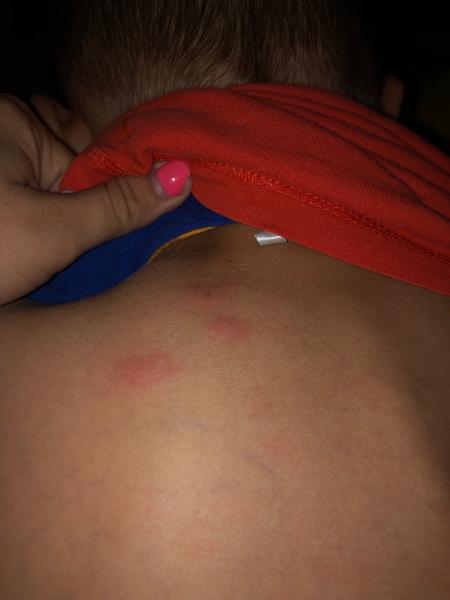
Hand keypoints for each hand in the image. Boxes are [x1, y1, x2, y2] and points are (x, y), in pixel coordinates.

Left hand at [0, 95, 190, 305]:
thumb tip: (180, 177)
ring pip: (55, 198)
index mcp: (14, 124)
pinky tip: (50, 260)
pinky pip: (34, 211)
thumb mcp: (53, 230)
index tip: (136, 233)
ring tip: (69, 262)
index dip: (119, 197)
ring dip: (72, 232)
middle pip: (74, 178)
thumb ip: (119, 204)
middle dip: (91, 217)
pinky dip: (49, 236)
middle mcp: (2, 138)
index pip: (93, 157)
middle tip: (97, 255)